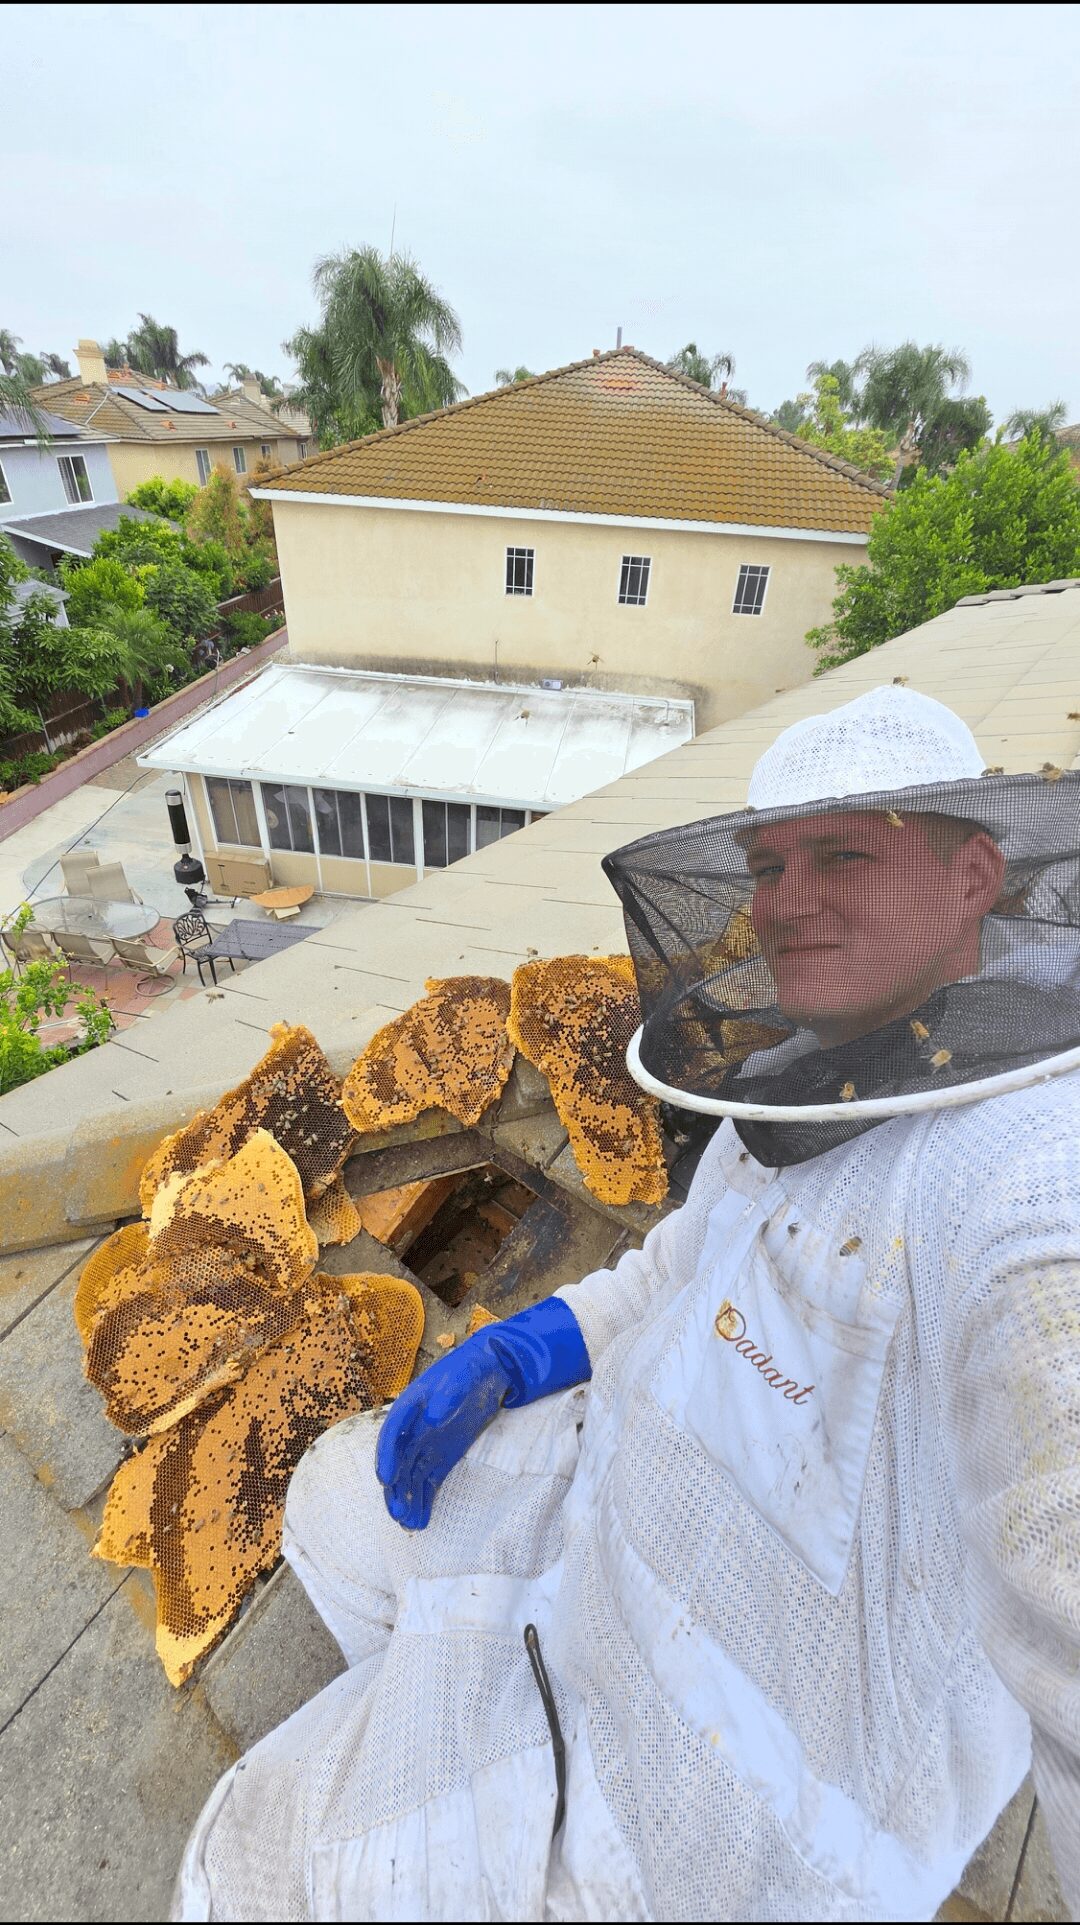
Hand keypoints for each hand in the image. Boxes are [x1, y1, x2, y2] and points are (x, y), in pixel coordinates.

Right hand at [375, 1298, 591, 1530]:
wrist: (490, 1371)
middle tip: (398, 1513)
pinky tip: (420, 1520)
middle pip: (398, 1462)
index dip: (387, 1456)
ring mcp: (426, 1445)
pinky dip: (423, 1500)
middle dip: (396, 1488)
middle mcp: (412, 1429)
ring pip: (410, 1477)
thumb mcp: (463, 1377)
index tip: (386, 1478)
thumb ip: (447, 1397)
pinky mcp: (441, 1458)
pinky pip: (427, 1483)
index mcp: (410, 1406)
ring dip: (407, 1499)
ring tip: (409, 1525)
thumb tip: (431, 1419)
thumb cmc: (471, 1370)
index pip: (393, 1433)